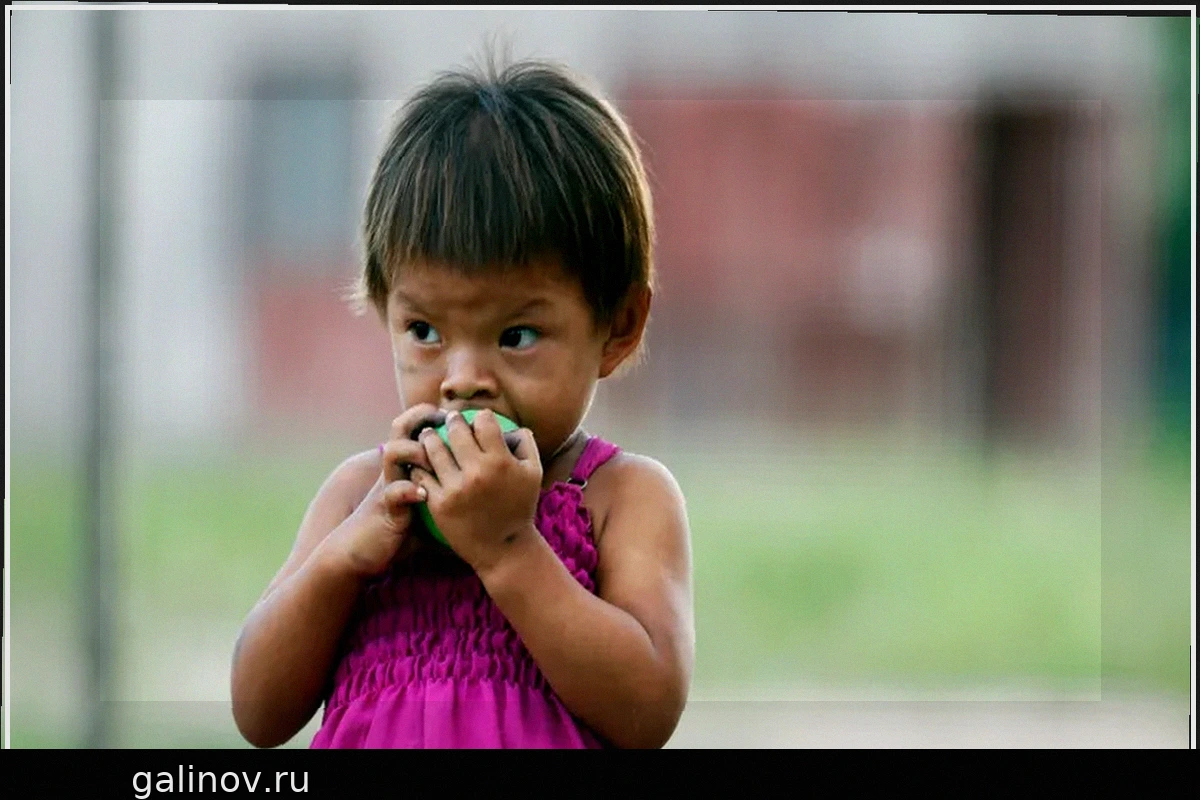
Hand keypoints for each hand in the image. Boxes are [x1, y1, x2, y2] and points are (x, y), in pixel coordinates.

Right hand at [321, 405, 442, 578]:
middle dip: (422, 418)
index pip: (414, 427)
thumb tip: (481, 495)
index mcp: (406, 465)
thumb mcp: (426, 507)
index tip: (458, 415)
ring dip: (414, 451)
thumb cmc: (399, 530)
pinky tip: (424, 495)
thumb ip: (446, 494)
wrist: (361, 551)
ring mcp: (388, 486)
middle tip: (445, 420)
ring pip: (393, 452)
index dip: (432, 415)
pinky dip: (408, 490)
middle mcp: (395, 470)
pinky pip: (394, 492)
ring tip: (435, 461)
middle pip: (400, 428)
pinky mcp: (385, 508)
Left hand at [411, 408, 542, 573]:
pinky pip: (423, 475)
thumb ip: (526, 444)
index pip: (484, 421)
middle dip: (452, 420)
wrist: (503, 548)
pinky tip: (421, 461)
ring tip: (429, 435)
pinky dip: (421, 465)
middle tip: (449, 420)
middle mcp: (477, 472)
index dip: (480, 416)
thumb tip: (513, 425)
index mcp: (501, 461)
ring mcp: (456, 488)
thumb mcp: (534, 474)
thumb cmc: (520, 507)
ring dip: (430, 437)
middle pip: (456, 430)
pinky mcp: (439, 503)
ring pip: (434, 449)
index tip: (477, 419)